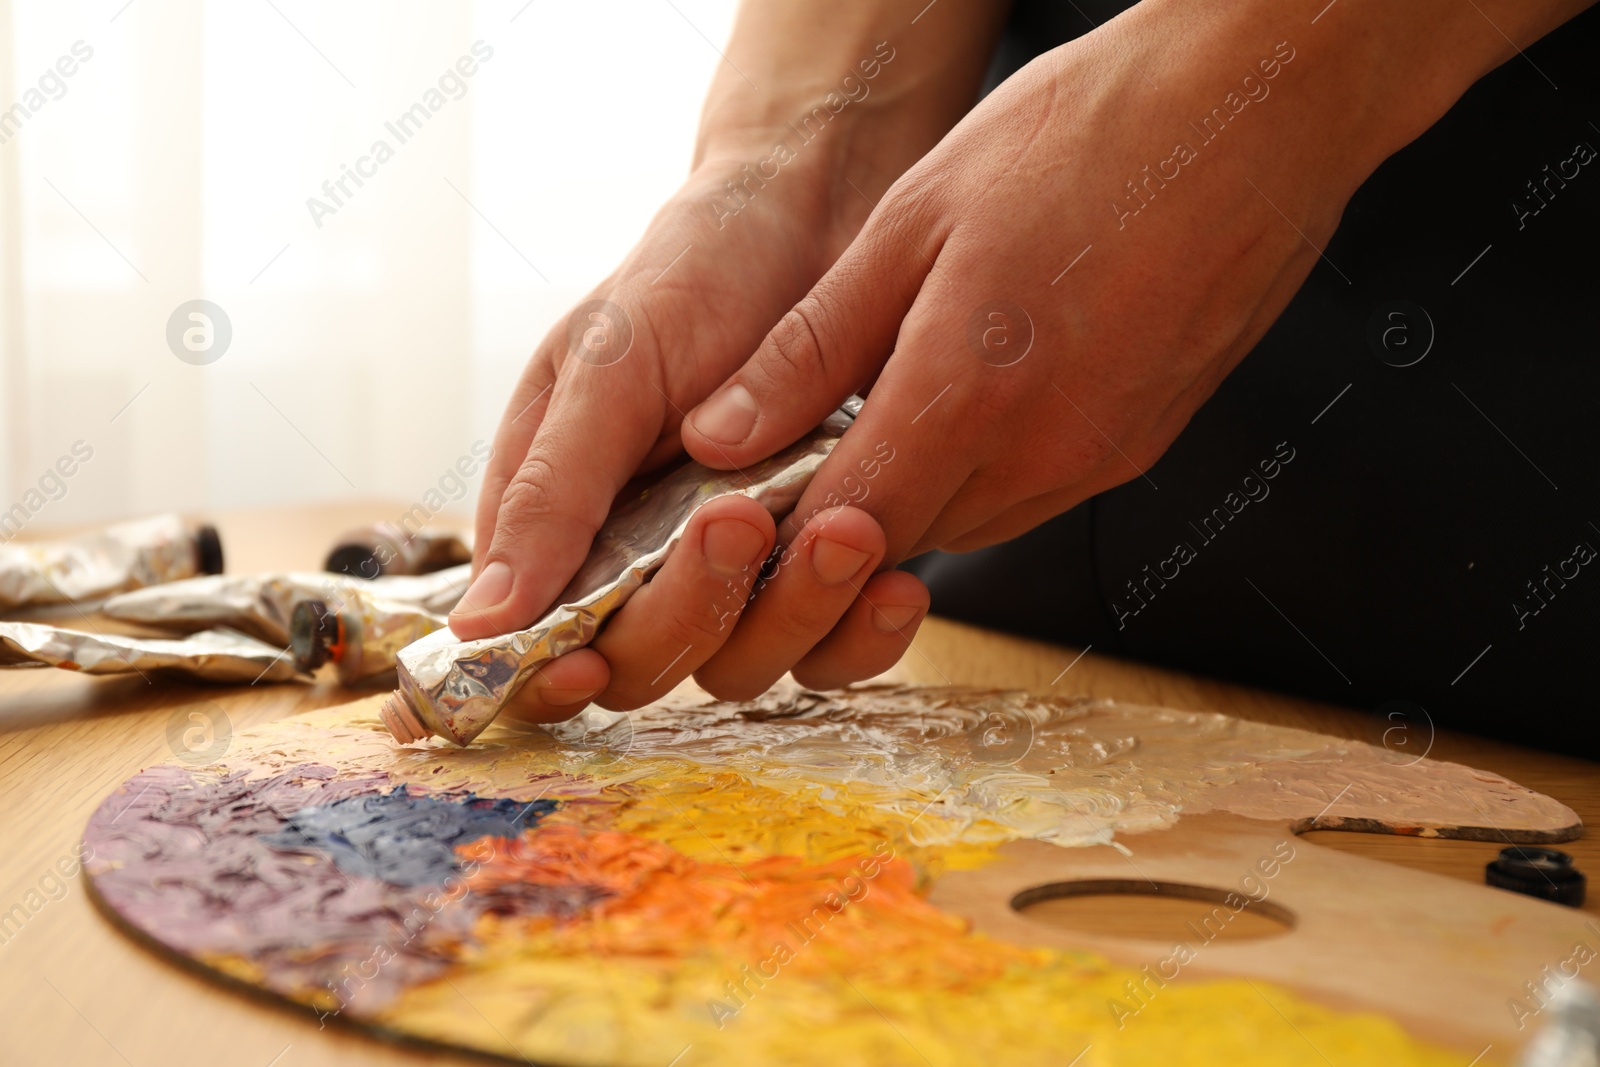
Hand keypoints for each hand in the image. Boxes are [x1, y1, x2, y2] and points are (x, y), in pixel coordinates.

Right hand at [454, 1, 1007, 719]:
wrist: (820, 216)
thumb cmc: (692, 274)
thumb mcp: (607, 368)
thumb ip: (551, 492)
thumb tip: (482, 621)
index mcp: (559, 519)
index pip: (534, 643)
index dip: (549, 675)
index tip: (586, 659)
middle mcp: (640, 563)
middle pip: (643, 665)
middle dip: (688, 611)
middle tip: (736, 518)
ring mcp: (734, 573)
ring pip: (744, 663)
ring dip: (790, 613)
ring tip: (839, 528)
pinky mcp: (817, 570)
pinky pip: (833, 646)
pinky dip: (863, 631)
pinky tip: (896, 586)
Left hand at [681, 0, 1559, 592]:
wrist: (1261, 109)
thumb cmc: (1089, 134)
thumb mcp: (914, 221)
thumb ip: (811, 349)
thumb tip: (720, 436)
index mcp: (971, 392)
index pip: (840, 526)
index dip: (776, 534)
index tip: (737, 509)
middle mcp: (1044, 453)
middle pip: (899, 542)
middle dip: (835, 519)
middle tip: (791, 459)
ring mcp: (1102, 460)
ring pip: (965, 527)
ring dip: (910, 497)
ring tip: (879, 418)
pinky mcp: (1140, 450)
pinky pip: (1030, 498)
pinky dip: (979, 474)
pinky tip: (966, 404)